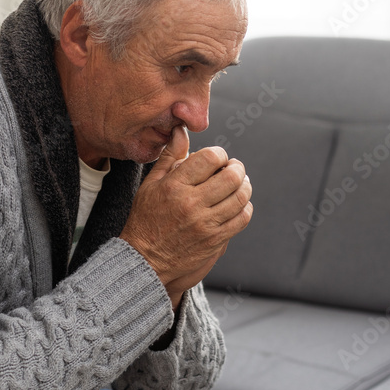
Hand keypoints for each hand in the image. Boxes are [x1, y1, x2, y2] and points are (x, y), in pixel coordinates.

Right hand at [120, 127, 252, 308]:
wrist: (145, 259)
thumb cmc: (146, 218)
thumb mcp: (151, 184)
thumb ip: (170, 156)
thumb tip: (182, 131)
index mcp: (175, 185)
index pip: (211, 158)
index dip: (220, 154)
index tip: (218, 158)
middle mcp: (191, 203)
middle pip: (231, 176)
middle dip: (237, 168)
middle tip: (234, 168)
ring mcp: (205, 223)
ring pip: (240, 197)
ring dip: (244, 186)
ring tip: (239, 184)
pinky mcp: (215, 240)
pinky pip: (242, 219)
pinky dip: (245, 208)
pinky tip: (237, 205)